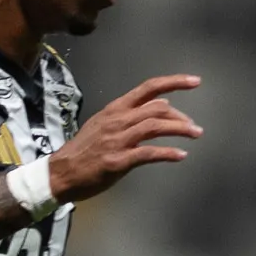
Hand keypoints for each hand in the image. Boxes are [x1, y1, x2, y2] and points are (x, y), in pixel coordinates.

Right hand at [49, 74, 201, 204]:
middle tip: (194, 128)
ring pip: (155, 127)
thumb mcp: (104, 124)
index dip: (174, 82)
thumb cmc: (83, 150)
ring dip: (180, 129)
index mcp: (115, 109)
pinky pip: (148, 153)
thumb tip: (159, 108)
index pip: (148, 88)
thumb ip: (130, 116)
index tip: (195, 82)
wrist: (60, 172)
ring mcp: (117, 140)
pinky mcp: (117, 161)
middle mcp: (118, 120)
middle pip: (157, 109)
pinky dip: (167, 153)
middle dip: (181, 117)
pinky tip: (180, 155)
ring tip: (195, 134)